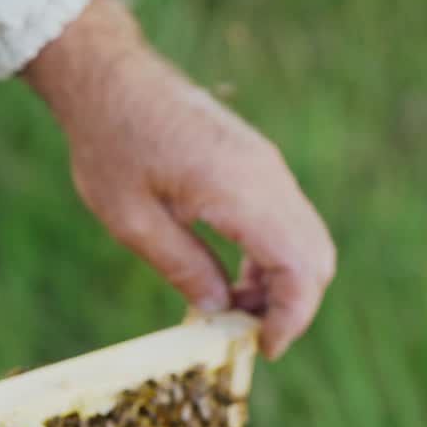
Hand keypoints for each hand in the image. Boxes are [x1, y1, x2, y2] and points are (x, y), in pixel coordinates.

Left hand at [25, 0, 334, 357]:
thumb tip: (221, 311)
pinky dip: (272, 255)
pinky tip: (230, 275)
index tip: (261, 348)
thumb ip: (181, 266)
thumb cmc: (110, 144)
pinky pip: (286, 218)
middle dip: (291, 305)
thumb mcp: (130, 219)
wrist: (110, 78)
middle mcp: (267, 174)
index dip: (291, 318)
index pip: (300, 268)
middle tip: (243, 335)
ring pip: (305, 238)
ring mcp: (266, 164)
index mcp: (240, 189)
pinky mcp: (256, 161)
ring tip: (229, 308)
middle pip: (316, 256)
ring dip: (281, 281)